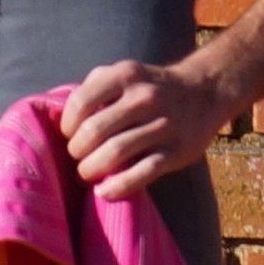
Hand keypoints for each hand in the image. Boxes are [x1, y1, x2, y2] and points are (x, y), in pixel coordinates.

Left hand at [62, 56, 233, 201]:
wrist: (205, 91)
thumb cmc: (149, 87)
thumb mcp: (123, 73)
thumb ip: (93, 87)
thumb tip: (58, 114)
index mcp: (125, 75)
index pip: (81, 102)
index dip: (67, 124)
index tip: (67, 135)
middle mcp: (145, 97)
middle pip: (94, 132)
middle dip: (76, 151)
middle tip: (76, 158)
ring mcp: (164, 124)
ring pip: (115, 153)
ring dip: (91, 169)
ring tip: (86, 174)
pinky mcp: (178, 150)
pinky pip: (143, 173)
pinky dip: (118, 186)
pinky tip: (104, 192)